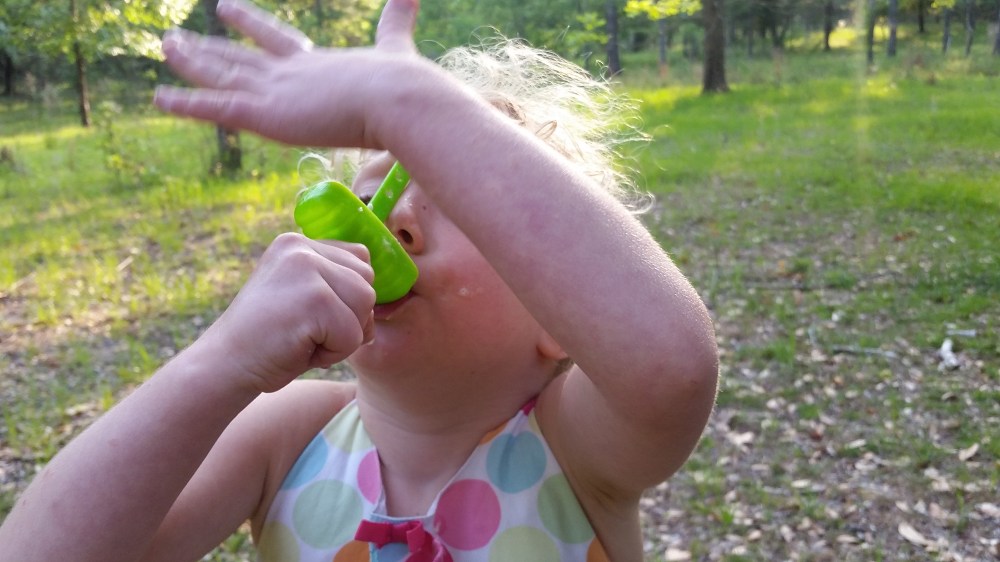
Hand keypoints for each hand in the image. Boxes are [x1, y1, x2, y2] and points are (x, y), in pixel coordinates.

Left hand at [154, 0, 421, 147]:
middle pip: (238, 56)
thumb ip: (397, 21)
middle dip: (207, 47)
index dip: (248, 24)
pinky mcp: (267, 114)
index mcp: (317, 61)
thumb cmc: (403, 84)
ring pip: (221, 75)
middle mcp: (289, 71)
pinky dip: (187, 104)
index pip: (274, 38)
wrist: (397, 98)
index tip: (226, 8)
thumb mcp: (397, 48)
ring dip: (191, 62)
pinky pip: (217, 108)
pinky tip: (159, 100)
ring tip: (164, 46)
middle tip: (176, 37)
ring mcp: (275, 91)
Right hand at [199, 233, 375, 392]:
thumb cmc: (268, 340)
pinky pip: (353, 334)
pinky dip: (333, 353)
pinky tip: (299, 349)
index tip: (313, 316)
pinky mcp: (313, 298)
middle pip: (367, 282)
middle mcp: (301, 247)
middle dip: (348, 317)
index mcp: (297, 243)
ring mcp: (306, 269)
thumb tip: (393, 294)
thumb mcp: (300, 297)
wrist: (224, 366)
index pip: (359, 259)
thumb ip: (335, 284)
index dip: (349, 297)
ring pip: (365, 306)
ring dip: (342, 336)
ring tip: (304, 340)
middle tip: (306, 332)